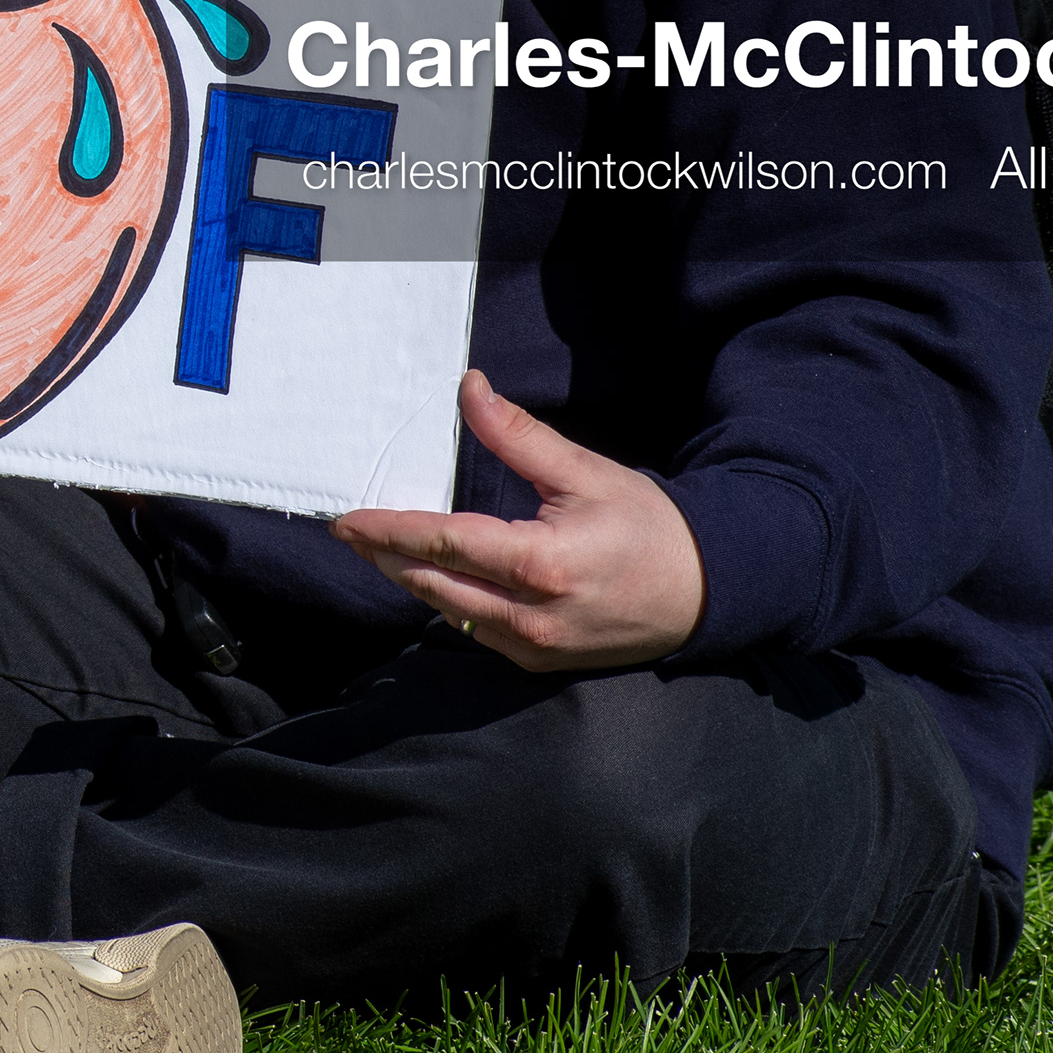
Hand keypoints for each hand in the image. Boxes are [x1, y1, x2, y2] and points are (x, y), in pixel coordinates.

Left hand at [330, 371, 705, 670]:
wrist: (706, 592)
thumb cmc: (649, 527)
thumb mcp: (585, 472)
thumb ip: (518, 435)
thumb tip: (468, 388)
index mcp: (540, 564)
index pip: (442, 544)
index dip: (388, 531)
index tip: (346, 520)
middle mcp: (530, 616)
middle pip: (432, 584)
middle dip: (385, 557)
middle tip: (348, 532)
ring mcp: (533, 648)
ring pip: (448, 613)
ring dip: (410, 580)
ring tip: (377, 550)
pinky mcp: (538, 664)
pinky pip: (474, 632)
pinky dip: (446, 603)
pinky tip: (429, 578)